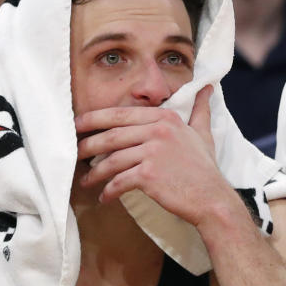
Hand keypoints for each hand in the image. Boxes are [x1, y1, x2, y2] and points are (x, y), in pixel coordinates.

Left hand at [75, 87, 245, 228]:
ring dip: (94, 173)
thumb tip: (207, 86)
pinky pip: (119, 181)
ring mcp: (152, 152)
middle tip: (74, 153)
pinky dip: (108, 191)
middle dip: (87, 145)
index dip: (95, 119)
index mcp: (165, 118)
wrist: (212, 198)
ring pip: (111, 160)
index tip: (79, 125)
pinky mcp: (148, 175)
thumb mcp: (202, 133)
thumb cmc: (205, 168)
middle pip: (111, 135)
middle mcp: (157, 130)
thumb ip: (200, 109)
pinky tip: (104, 197)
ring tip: (86, 181)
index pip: (121, 114)